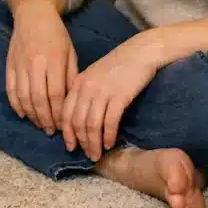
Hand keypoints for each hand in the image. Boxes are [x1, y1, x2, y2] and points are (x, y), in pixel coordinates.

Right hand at [5, 0, 77, 134]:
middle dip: (45, 118)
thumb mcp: (70, 52)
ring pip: (23, 96)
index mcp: (54, 59)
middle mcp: (35, 62)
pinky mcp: (9, 64)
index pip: (56, 93)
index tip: (64, 125)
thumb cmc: (56, 34)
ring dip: (32, 115)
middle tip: (51, 131)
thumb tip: (71, 102)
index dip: (59, 112)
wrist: (33, 14)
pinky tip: (24, 114)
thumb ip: (71, 76)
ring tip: (39, 125)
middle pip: (39, 98)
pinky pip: (10, 89)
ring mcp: (20, 64)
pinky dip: (16, 105)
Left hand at [61, 35, 158, 160]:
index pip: (66, 112)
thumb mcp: (95, 75)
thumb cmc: (119, 65)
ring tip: (97, 155)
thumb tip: (80, 118)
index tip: (70, 146)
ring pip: (92, 124)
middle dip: (81, 142)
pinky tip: (110, 144)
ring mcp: (102, 91)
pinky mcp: (120, 96)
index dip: (67, 132)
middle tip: (87, 155)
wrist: (141, 52)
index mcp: (78, 82)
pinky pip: (110, 121)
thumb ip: (85, 92)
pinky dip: (108, 136)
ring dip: (94, 143)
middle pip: (77, 121)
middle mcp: (87, 87)